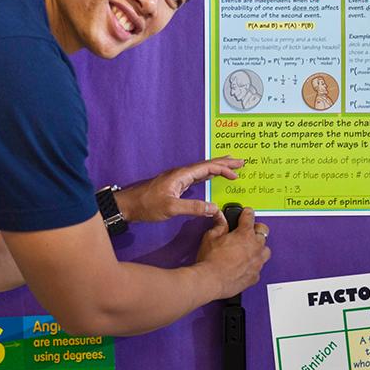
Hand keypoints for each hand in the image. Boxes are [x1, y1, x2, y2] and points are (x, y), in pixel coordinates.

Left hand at [114, 156, 244, 222]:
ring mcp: (177, 179)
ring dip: (217, 168)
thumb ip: (193, 207)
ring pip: (202, 170)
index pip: (207, 167)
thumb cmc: (146, 205)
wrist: (128, 205)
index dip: (223, 169)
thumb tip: (214, 207)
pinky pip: (196, 177)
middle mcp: (181, 174)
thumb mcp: (171, 208)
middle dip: (224, 163)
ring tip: (231, 167)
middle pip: (206, 165)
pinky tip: (211, 177)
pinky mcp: (175, 185)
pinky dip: (208, 175)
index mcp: (181, 175)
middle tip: (241, 162)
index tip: (237, 174)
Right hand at [194, 206, 270, 299]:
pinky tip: (247, 265)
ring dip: (259, 248)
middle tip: (249, 230)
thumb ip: (219, 226)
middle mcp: (255, 247)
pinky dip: (254, 265)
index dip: (247, 213)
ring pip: (266, 251)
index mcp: (245, 234)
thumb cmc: (211, 261)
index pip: (250, 217)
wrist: (210, 281)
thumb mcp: (210, 237)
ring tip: (251, 248)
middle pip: (263, 232)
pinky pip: (259, 267)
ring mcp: (257, 262)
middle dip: (256, 229)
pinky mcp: (255, 276)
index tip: (247, 212)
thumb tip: (220, 219)